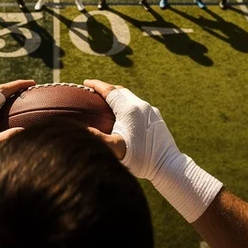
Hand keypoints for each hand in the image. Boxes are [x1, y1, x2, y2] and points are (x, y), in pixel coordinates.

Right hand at [84, 79, 222, 222]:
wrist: (168, 165)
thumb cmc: (141, 159)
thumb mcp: (116, 150)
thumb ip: (97, 138)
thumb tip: (79, 130)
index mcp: (129, 110)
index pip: (109, 91)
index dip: (96, 85)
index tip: (85, 82)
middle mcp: (140, 105)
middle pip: (120, 90)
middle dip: (106, 88)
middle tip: (94, 91)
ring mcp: (150, 110)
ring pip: (130, 96)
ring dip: (117, 95)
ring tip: (107, 101)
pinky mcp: (156, 116)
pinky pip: (138, 104)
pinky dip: (127, 103)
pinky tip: (124, 114)